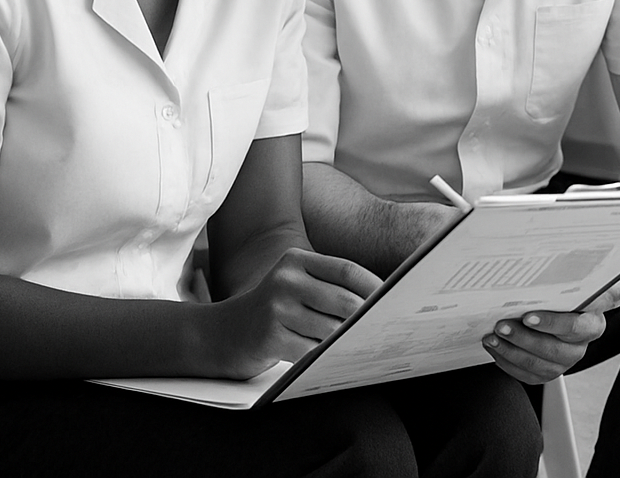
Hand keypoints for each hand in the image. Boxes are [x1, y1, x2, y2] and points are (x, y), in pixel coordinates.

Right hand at [209, 248, 380, 379]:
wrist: (221, 334)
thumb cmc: (273, 309)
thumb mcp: (296, 285)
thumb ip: (331, 286)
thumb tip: (382, 300)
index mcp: (295, 260)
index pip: (347, 270)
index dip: (376, 286)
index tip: (398, 299)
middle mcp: (284, 280)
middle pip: (345, 300)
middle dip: (369, 318)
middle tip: (388, 328)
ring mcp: (275, 309)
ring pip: (332, 329)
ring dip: (351, 341)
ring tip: (366, 345)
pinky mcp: (269, 339)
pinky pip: (313, 352)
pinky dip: (329, 358)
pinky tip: (338, 359)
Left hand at [483, 265, 619, 384]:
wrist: (563, 303)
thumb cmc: (575, 289)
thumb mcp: (592, 277)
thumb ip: (601, 278)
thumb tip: (608, 274)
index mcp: (592, 322)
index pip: (576, 326)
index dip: (552, 324)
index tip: (529, 316)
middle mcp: (580, 345)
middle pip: (555, 350)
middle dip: (525, 338)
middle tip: (503, 325)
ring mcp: (564, 361)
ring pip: (539, 365)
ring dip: (512, 351)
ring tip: (494, 337)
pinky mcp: (548, 371)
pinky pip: (528, 375)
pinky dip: (508, 363)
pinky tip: (496, 348)